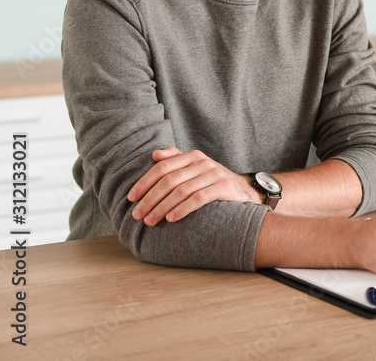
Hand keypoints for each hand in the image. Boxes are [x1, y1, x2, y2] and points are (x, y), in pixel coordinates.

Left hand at [127, 146, 257, 225]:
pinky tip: (171, 219)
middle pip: (169, 181)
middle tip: (137, 215)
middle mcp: (202, 162)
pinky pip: (198, 199)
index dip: (144, 183)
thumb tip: (154, 154)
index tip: (131, 198)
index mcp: (192, 156)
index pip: (162, 167)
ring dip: (162, 208)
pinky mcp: (223, 187)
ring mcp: (214, 174)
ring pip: (181, 191)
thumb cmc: (212, 181)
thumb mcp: (195, 167)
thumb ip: (176, 158)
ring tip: (150, 221)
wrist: (244, 189)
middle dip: (150, 199)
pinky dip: (182, 209)